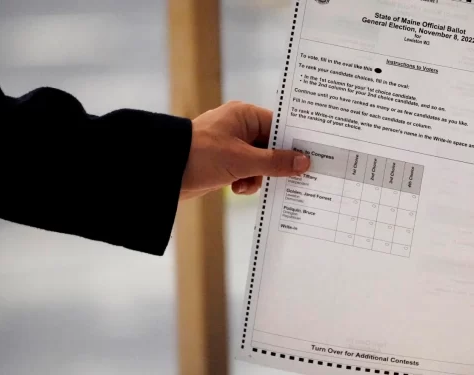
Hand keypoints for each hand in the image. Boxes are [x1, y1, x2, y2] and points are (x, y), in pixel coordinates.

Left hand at [180, 101, 309, 199]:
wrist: (163, 173)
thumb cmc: (201, 156)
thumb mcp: (243, 160)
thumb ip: (275, 162)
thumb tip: (304, 162)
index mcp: (245, 116)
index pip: (280, 126)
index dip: (294, 143)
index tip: (310, 158)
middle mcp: (239, 127)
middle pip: (272, 146)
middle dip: (276, 165)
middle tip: (289, 179)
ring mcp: (231, 145)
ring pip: (260, 162)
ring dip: (258, 177)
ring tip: (246, 184)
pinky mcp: (224, 162)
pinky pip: (247, 171)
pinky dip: (246, 181)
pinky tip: (237, 188)